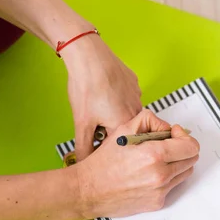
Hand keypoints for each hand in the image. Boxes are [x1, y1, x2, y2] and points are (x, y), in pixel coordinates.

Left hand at [60, 35, 142, 159]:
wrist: (89, 55)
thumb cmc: (87, 86)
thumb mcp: (82, 122)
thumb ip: (84, 147)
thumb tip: (85, 163)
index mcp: (127, 125)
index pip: (121, 145)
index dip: (106, 144)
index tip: (96, 140)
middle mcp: (138, 113)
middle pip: (126, 129)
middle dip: (110, 129)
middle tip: (94, 120)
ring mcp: (138, 96)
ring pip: (127, 113)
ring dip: (114, 113)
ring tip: (97, 103)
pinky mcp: (135, 84)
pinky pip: (128, 98)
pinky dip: (117, 98)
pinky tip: (104, 92)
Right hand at [74, 109, 199, 217]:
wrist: (88, 190)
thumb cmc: (103, 162)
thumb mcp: (123, 129)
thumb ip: (149, 120)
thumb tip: (169, 128)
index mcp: (154, 155)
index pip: (191, 147)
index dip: (185, 137)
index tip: (175, 134)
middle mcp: (160, 175)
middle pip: (191, 160)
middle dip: (182, 149)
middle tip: (168, 145)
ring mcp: (160, 191)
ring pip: (184, 173)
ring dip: (176, 163)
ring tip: (157, 159)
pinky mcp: (157, 202)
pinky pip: (172, 186)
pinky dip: (166, 178)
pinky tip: (149, 173)